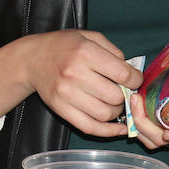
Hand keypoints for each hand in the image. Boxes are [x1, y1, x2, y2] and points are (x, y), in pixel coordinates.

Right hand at [0, 29, 137, 136]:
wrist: (32, 59)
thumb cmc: (64, 46)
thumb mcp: (89, 37)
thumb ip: (114, 52)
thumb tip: (132, 74)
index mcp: (85, 52)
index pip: (123, 74)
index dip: (135, 79)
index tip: (134, 79)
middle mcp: (75, 73)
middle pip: (115, 96)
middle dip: (125, 96)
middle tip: (122, 91)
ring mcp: (66, 94)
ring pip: (105, 114)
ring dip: (116, 111)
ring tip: (113, 102)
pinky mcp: (60, 109)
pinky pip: (90, 127)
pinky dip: (108, 131)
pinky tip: (117, 127)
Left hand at [129, 76, 168, 149]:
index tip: (166, 132)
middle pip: (160, 139)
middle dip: (143, 123)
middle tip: (135, 99)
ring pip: (153, 140)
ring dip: (138, 125)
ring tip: (132, 101)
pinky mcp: (167, 125)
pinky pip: (150, 134)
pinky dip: (138, 124)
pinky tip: (133, 105)